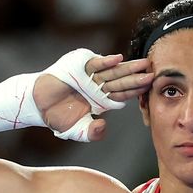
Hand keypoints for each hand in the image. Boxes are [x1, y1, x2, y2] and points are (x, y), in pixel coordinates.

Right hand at [30, 53, 151, 141]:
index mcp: (101, 99)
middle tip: (155, 74)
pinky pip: (94, 63)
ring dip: (127, 68)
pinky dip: (105, 61)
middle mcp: (98, 86)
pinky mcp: (78, 65)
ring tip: (144, 64)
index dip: (136, 92)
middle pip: (122, 81)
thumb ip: (92, 133)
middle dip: (138, 78)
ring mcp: (89, 75)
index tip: (151, 90)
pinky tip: (118, 59)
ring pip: (112, 71)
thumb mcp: (77, 130)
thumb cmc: (57, 117)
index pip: (122, 94)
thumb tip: (103, 126)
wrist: (36, 105)